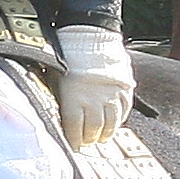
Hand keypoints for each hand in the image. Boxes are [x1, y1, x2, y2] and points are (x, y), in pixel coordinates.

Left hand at [52, 27, 134, 148]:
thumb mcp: (55, 76)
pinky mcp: (124, 88)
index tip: (72, 145)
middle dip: (89, 139)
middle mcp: (95, 99)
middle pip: (94, 130)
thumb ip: (58, 97)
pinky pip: (124, 110)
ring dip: (105, 133)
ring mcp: (111, 94)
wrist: (90, 33)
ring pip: (111, 123)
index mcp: (75, 98)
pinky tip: (114, 123)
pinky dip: (119, 119)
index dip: (73, 140)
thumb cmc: (68, 55)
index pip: (75, 129)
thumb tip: (55, 115)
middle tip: (86, 142)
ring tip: (101, 138)